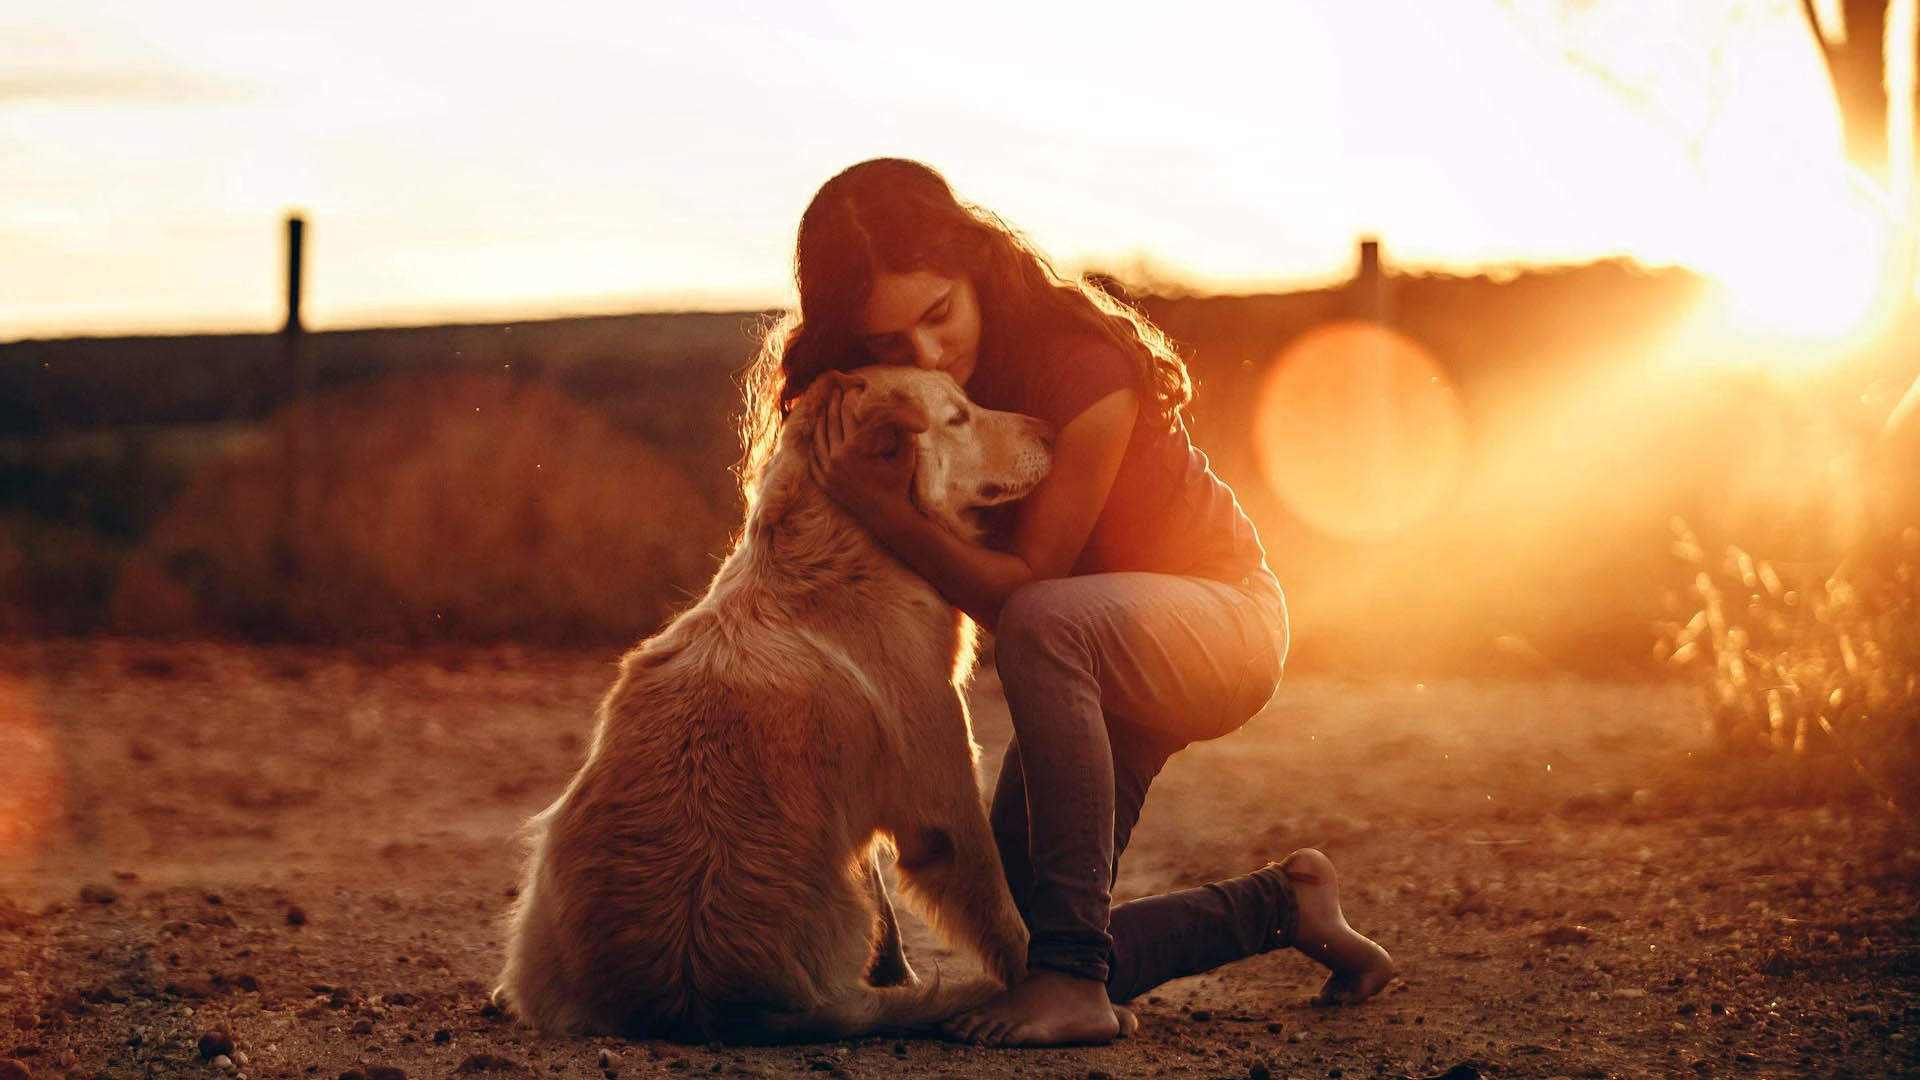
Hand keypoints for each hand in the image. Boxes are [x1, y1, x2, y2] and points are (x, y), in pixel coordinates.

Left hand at [809, 381, 918, 528]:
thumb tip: (904, 405)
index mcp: (857, 448)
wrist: (887, 517)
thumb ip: (904, 430)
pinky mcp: (824, 483)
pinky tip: (817, 433)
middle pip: (831, 421)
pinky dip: (814, 442)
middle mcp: (838, 458)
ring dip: (822, 420)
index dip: (849, 397)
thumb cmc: (899, 485)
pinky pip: (813, 456)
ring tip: (826, 408)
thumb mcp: (906, 456)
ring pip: (819, 437)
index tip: (852, 387)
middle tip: (836, 390)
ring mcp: (828, 472)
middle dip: (833, 403)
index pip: (848, 413)